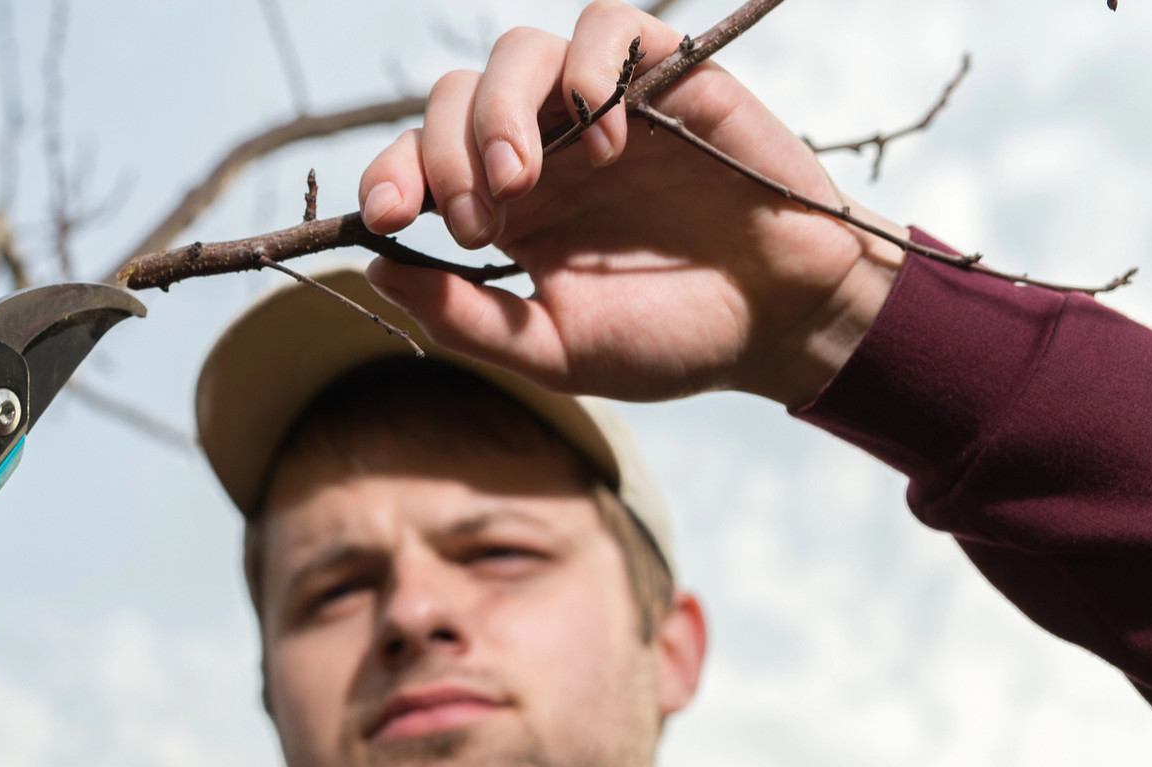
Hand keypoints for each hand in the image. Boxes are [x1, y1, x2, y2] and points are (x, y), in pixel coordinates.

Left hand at [359, 0, 905, 407]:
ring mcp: (600, 109)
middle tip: (483, 222)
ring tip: (524, 179)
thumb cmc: (668, 338)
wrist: (778, 325)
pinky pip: (606, 26)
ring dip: (501, 110)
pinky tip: (605, 145)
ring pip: (518, 52)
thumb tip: (373, 268)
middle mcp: (542, 147)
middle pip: (453, 98)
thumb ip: (466, 316)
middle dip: (444, 155)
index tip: (389, 220)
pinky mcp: (667, 78)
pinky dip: (590, 71)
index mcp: (505, 208)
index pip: (417, 162)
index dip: (389, 177)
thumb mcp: (553, 349)